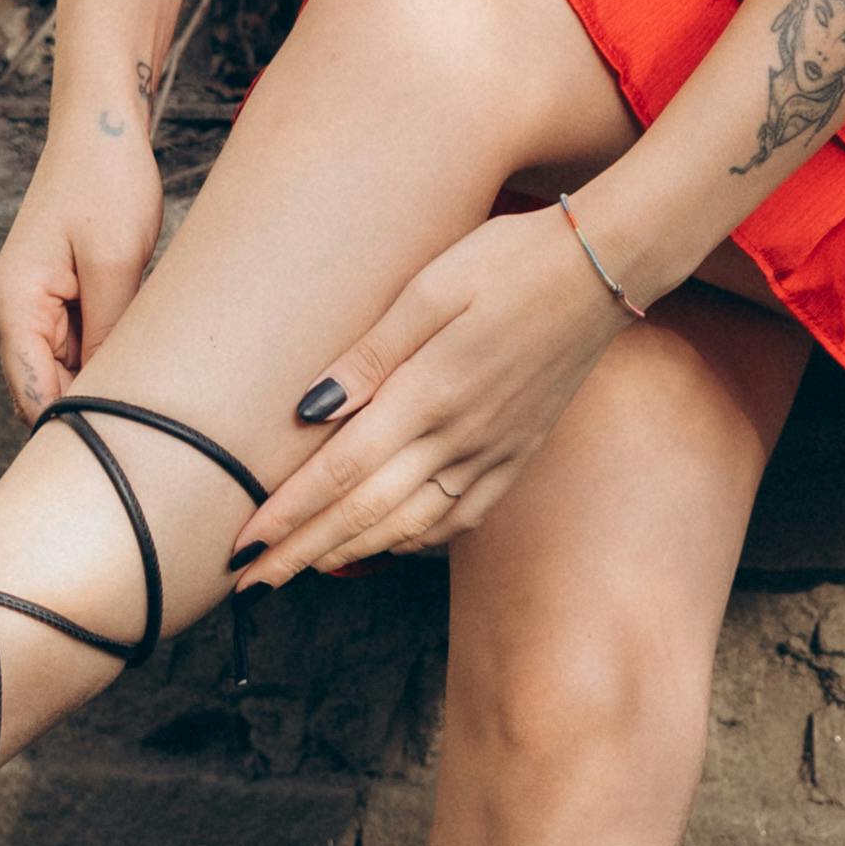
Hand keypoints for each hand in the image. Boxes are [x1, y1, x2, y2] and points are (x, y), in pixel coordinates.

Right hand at [0, 115, 167, 423]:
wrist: (101, 130)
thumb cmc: (107, 184)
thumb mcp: (118, 264)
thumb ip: (108, 336)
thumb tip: (111, 397)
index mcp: (11, 307)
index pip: (35, 398)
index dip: (79, 426)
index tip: (132, 443)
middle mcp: (7, 314)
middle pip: (47, 392)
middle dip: (97, 403)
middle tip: (158, 409)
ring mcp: (27, 309)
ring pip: (66, 373)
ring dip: (105, 376)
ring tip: (156, 369)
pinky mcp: (51, 300)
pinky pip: (77, 348)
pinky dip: (107, 352)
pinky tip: (144, 341)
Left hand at [228, 205, 624, 583]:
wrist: (604, 269)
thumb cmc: (509, 261)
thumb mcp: (430, 287)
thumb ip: (369, 355)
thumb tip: (308, 410)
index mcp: (428, 394)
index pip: (339, 473)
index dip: (286, 516)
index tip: (240, 548)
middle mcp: (459, 438)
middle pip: (365, 514)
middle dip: (302, 553)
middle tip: (249, 584)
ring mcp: (493, 453)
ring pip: (411, 526)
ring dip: (350, 554)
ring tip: (303, 570)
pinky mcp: (518, 454)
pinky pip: (460, 517)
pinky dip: (416, 540)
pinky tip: (392, 543)